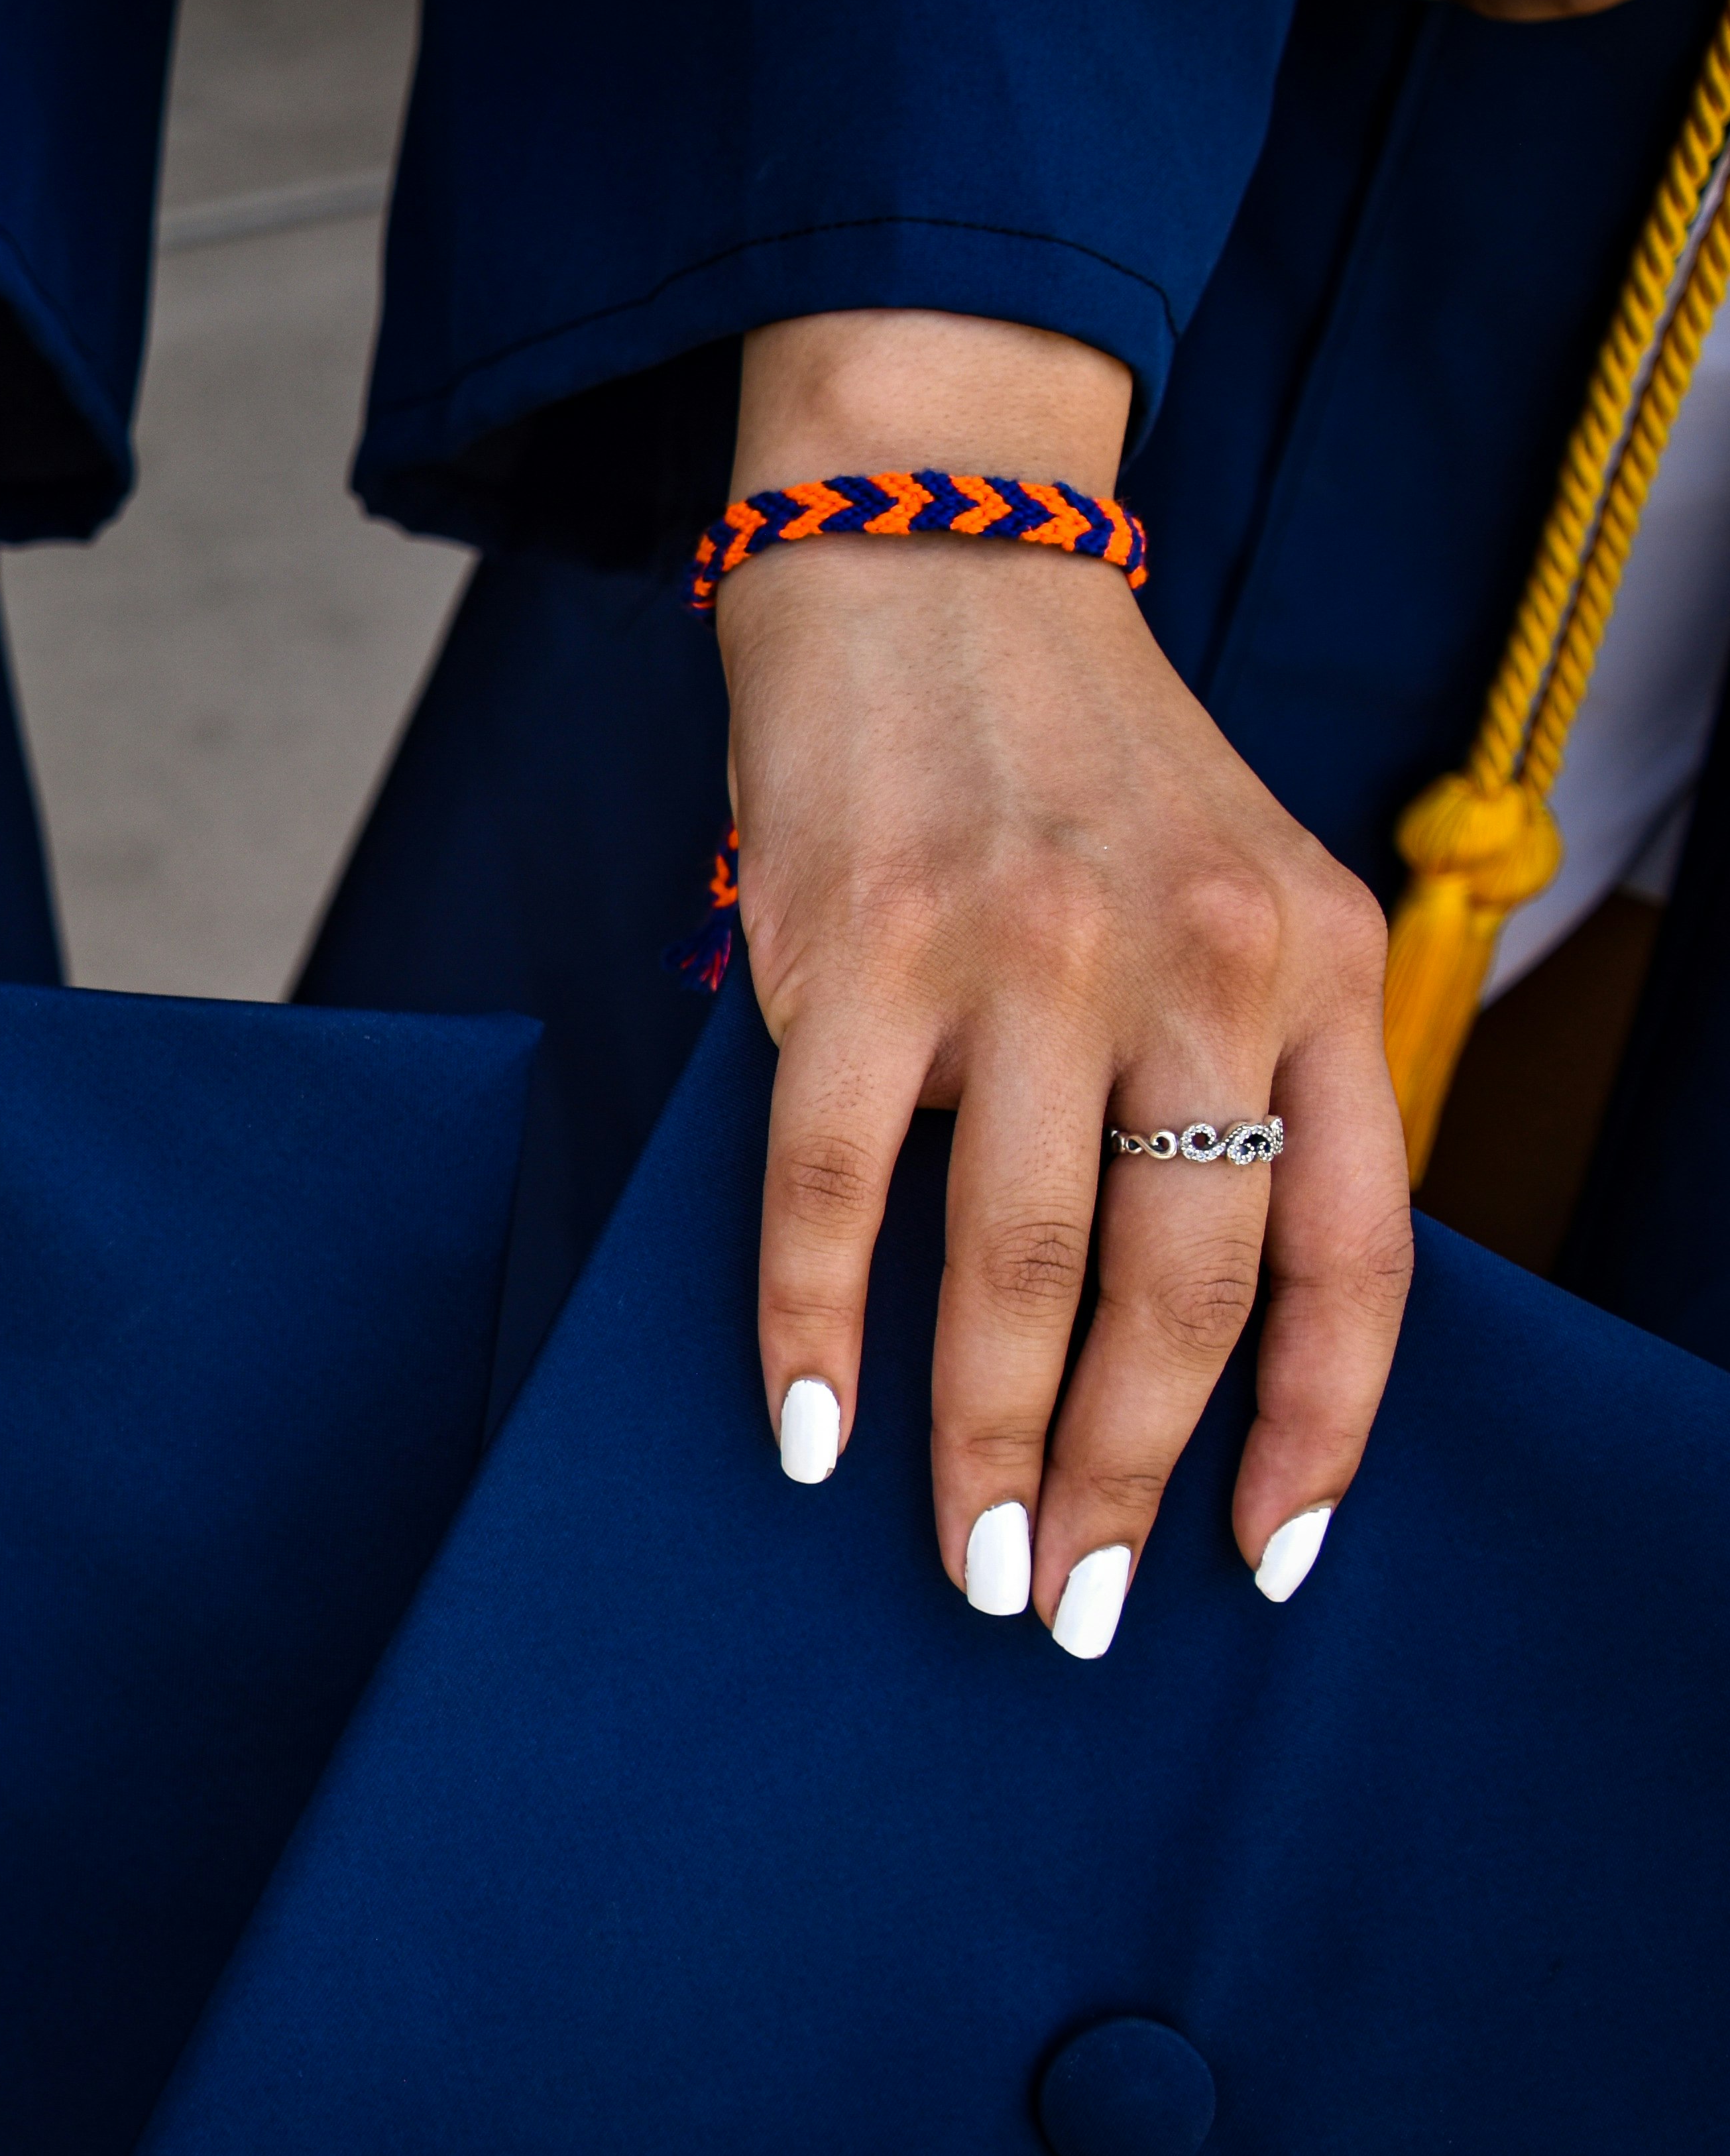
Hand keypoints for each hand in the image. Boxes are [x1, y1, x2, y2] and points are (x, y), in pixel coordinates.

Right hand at [718, 313, 1415, 1654]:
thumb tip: (1162, 1328)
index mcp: (1319, 956)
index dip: (1319, 1434)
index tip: (1259, 1562)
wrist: (926, 549)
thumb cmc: (1063, 758)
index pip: (1351, 1248)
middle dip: (1124, 1482)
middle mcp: (1199, 956)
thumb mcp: (1233, 883)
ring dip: (985, 1446)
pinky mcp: (855, 946)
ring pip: (1016, 1264)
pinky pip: (832, 1188)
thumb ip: (1236, 1065)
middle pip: (1180, 1288)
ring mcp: (1023, 951)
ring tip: (962, 1558)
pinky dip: (813, 1330)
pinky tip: (804, 1425)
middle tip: (1068, 1606)